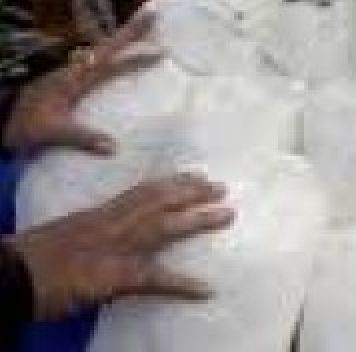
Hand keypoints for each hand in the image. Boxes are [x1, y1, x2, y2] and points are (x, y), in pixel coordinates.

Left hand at [3, 12, 158, 156]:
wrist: (0, 121)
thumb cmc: (24, 127)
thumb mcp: (51, 133)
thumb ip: (81, 137)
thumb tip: (114, 147)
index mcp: (74, 79)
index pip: (110, 62)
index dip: (135, 53)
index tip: (158, 45)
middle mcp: (74, 72)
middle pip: (107, 46)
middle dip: (131, 30)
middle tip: (153, 14)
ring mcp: (69, 74)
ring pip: (100, 50)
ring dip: (120, 39)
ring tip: (139, 30)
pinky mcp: (66, 81)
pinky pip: (94, 61)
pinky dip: (109, 54)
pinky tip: (114, 58)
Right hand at [9, 173, 233, 319]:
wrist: (12, 275)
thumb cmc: (30, 259)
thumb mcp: (65, 235)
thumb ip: (91, 231)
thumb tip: (108, 235)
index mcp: (98, 215)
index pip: (141, 191)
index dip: (171, 182)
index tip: (196, 173)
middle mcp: (111, 225)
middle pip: (159, 202)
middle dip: (192, 193)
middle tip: (222, 187)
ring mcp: (114, 249)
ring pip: (164, 228)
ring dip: (199, 221)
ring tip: (228, 215)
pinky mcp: (113, 277)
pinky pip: (154, 280)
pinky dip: (182, 285)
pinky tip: (205, 288)